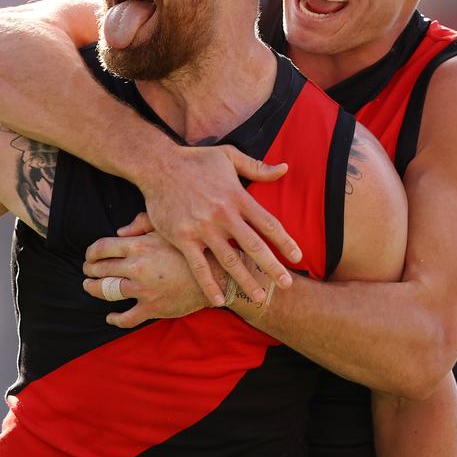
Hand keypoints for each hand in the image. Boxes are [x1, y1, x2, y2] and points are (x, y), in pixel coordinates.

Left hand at [82, 233, 213, 327]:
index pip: (101, 248)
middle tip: (88, 270)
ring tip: (90, 286)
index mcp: (139, 245)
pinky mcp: (152, 308)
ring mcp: (143, 290)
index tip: (90, 256)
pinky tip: (110, 316)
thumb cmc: (191, 247)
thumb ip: (141, 224)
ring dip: (93, 289)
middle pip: (100, 269)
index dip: (90, 253)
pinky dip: (115, 318)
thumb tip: (119, 232)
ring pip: (106, 291)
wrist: (214, 275)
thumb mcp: (167, 228)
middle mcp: (137, 267)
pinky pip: (125, 318)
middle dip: (90, 270)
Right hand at [131, 144, 299, 306]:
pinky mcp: (182, 238)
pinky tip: (219, 300)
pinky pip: (198, 266)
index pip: (268, 223)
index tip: (298, 257)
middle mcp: (223, 215)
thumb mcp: (229, 156)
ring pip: (229, 260)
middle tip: (286, 284)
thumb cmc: (195, 160)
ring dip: (246, 281)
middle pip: (254, 246)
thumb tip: (285, 168)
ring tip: (259, 298)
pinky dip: (209, 284)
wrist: (158, 165)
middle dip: (272, 267)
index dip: (285, 242)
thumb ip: (258, 167)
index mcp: (237, 196)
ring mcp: (202, 228)